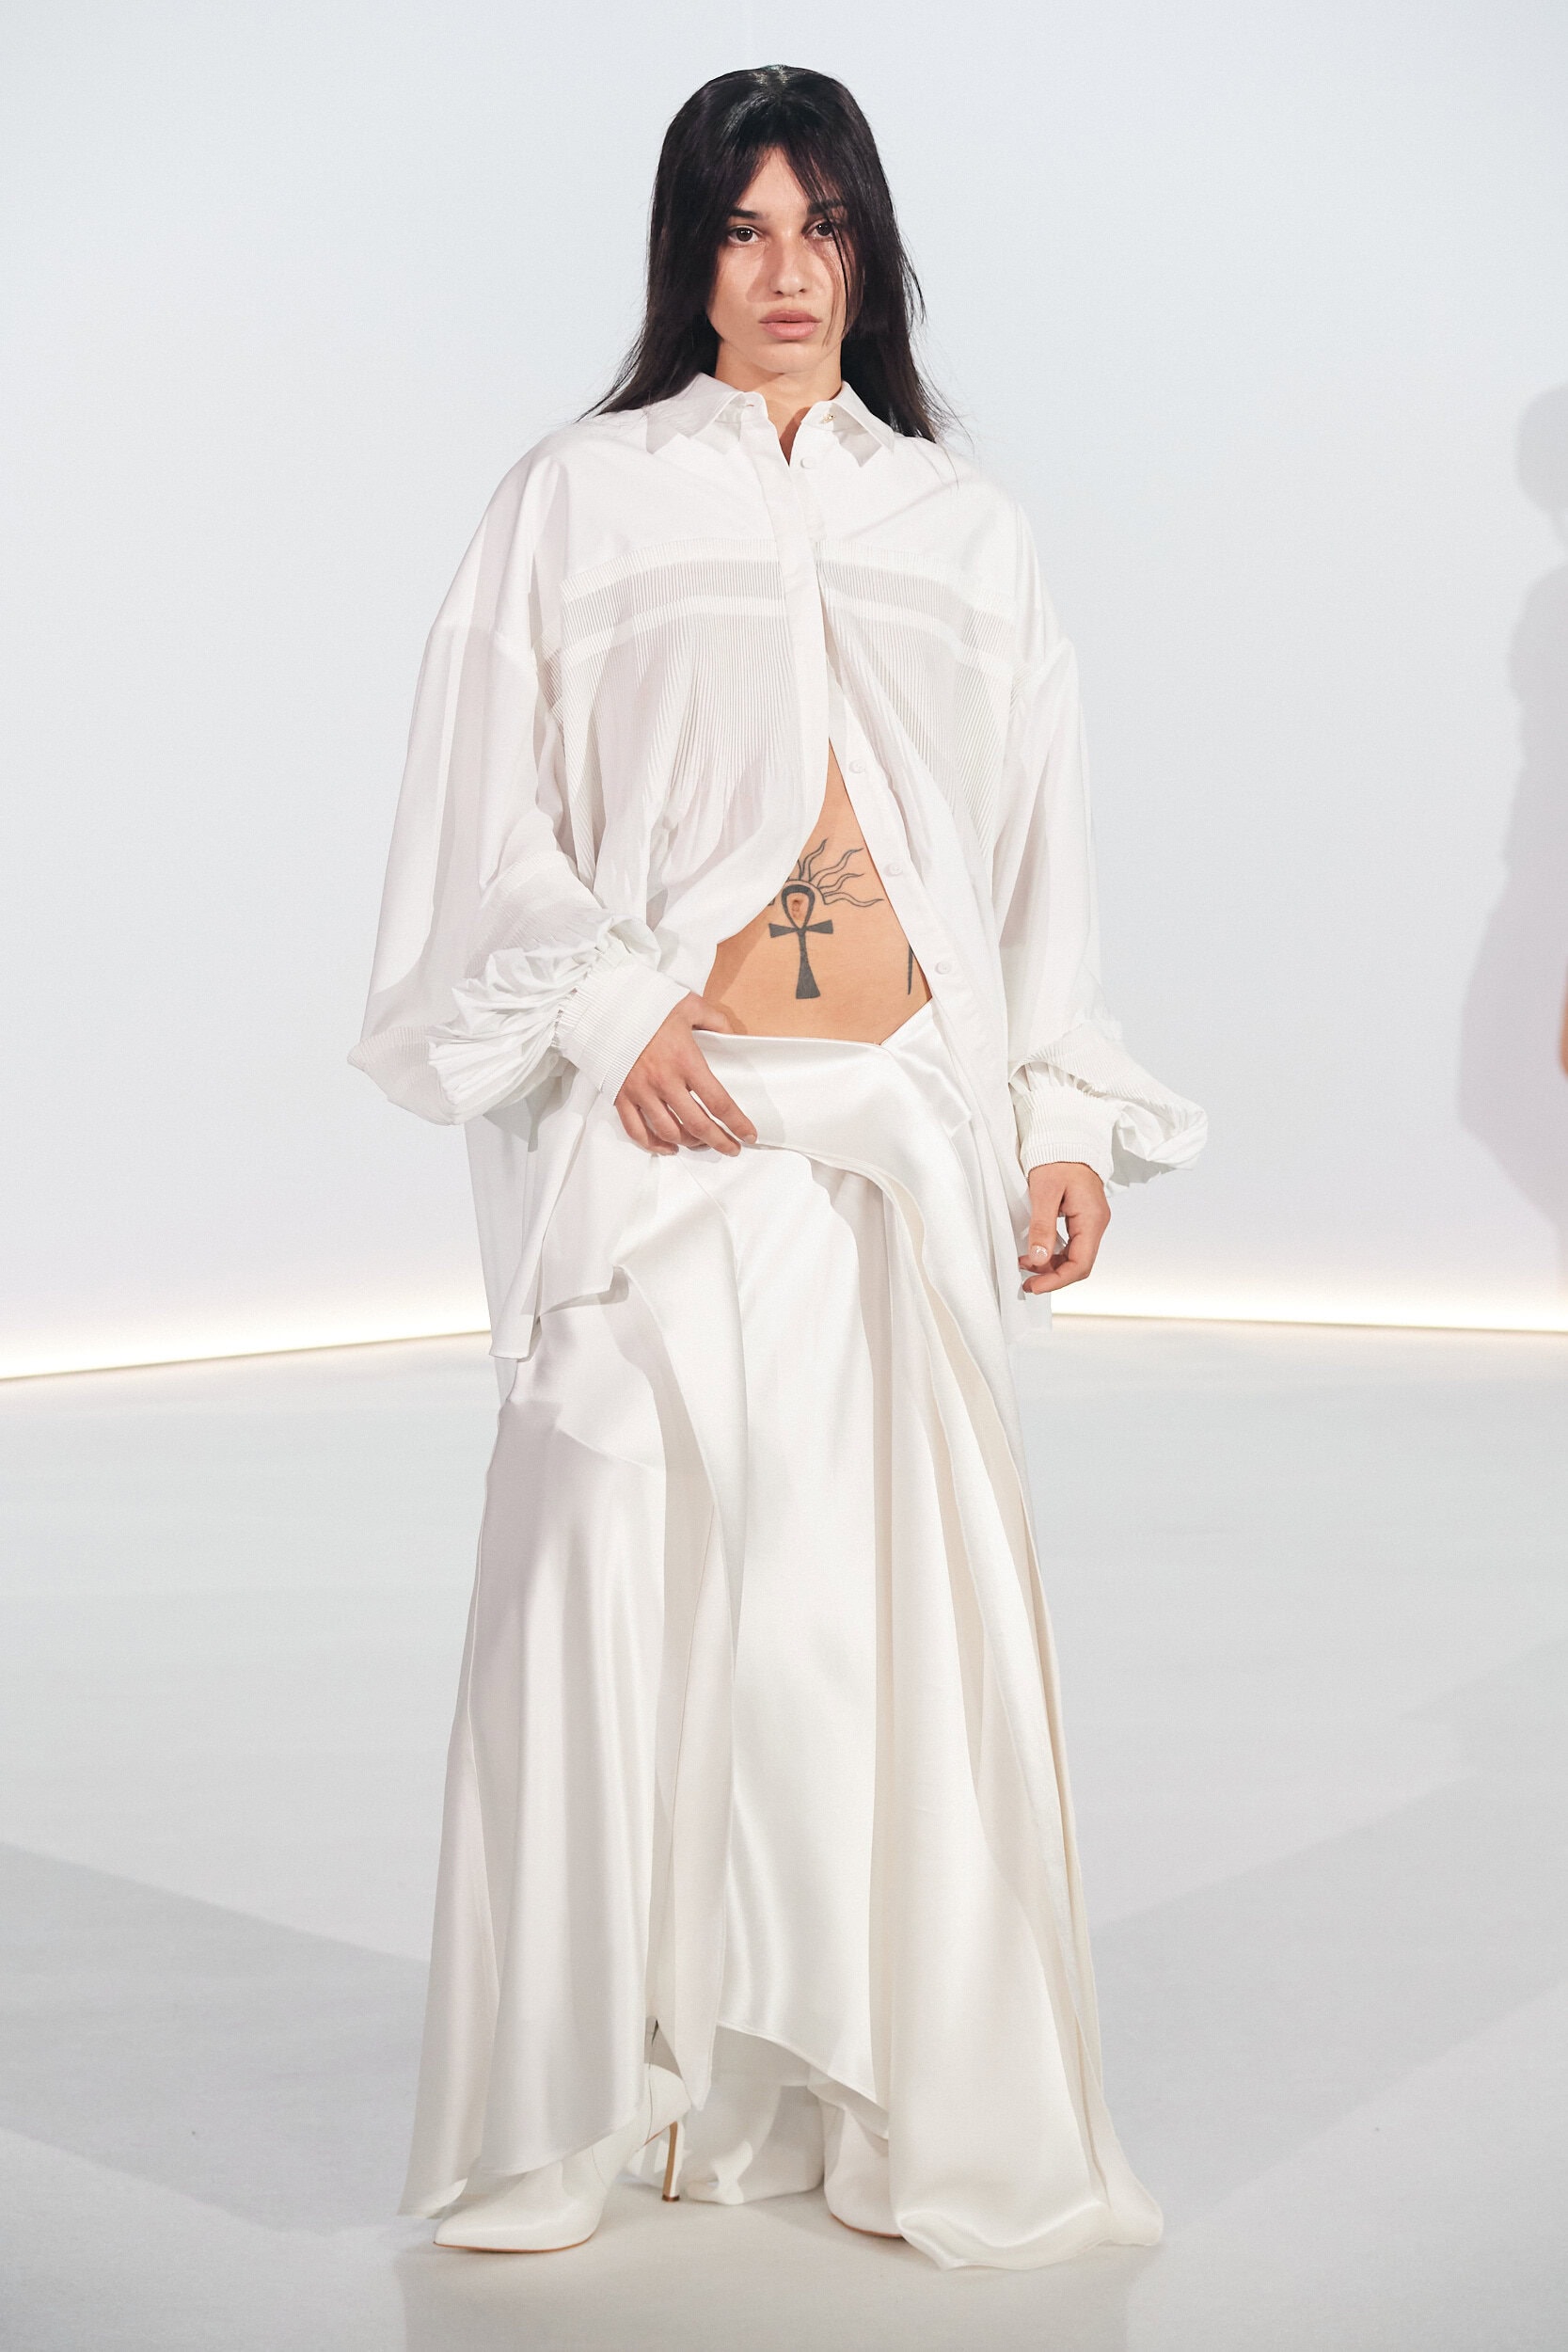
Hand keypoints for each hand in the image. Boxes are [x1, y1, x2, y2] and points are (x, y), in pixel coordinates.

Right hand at [614, 994, 759, 1156]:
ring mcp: (640, 1091)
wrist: (604, 1005)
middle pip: (697, 1125)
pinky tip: (667, 1148)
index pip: (718, 1102)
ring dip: (690, 1143)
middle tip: (731, 1148)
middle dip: (719, 1142)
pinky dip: (653, 1144)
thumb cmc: (646, 1004)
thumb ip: (715, 1021)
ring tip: (702, 1143)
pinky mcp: (621, 1096)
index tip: (749, 1135)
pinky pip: (636, 1130)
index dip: (737, 1124)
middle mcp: (664, 1081)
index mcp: (685, 1060)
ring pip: (669, 1132)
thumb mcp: (689, 1005)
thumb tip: (731, 1036)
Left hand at [1019, 1161, 1109, 1292]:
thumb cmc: (1057, 1159)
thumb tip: (1038, 1259)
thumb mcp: (1044, 1193)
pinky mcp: (1082, 1217)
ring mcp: (1090, 1220)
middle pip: (1079, 1264)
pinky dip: (1054, 1253)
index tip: (1034, 1287)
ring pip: (1075, 1256)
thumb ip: (1042, 1227)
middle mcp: (1096, 1223)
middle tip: (1027, 1283)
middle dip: (1053, 1276)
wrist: (1066, 1138)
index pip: (1080, 1264)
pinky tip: (1036, 1252)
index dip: (1057, 1280)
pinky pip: (1072, 1244)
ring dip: (1052, 1266)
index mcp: (1092, 1219)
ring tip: (1025, 1265)